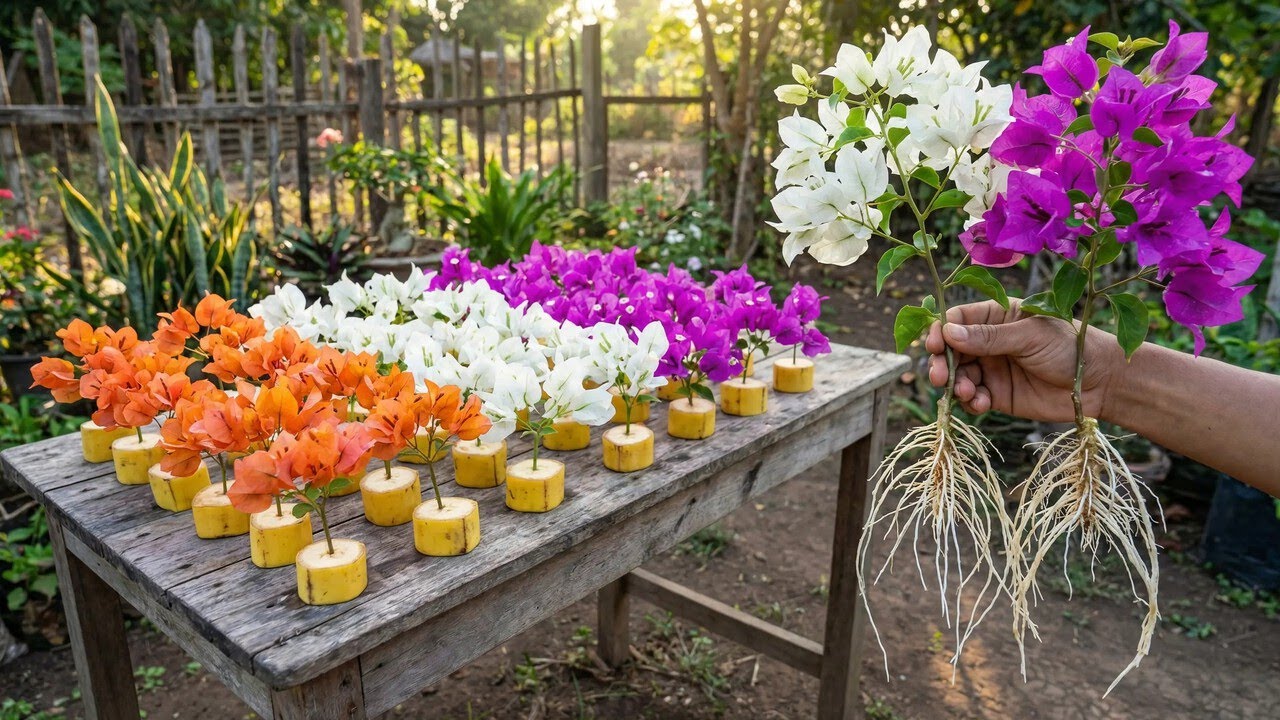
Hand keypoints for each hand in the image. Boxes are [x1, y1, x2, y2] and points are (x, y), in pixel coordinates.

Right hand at [925, 299, 1121, 422]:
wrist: (1101, 382)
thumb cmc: (1070, 346)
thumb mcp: (1029, 336)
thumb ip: (989, 337)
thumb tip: (948, 333)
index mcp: (997, 317)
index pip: (957, 319)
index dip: (940, 331)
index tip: (933, 345)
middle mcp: (989, 342)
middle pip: (950, 350)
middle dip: (942, 363)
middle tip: (941, 377)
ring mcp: (992, 369)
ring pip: (958, 376)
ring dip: (955, 385)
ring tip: (966, 392)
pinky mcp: (998, 395)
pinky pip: (973, 399)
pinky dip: (970, 403)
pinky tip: (981, 404)